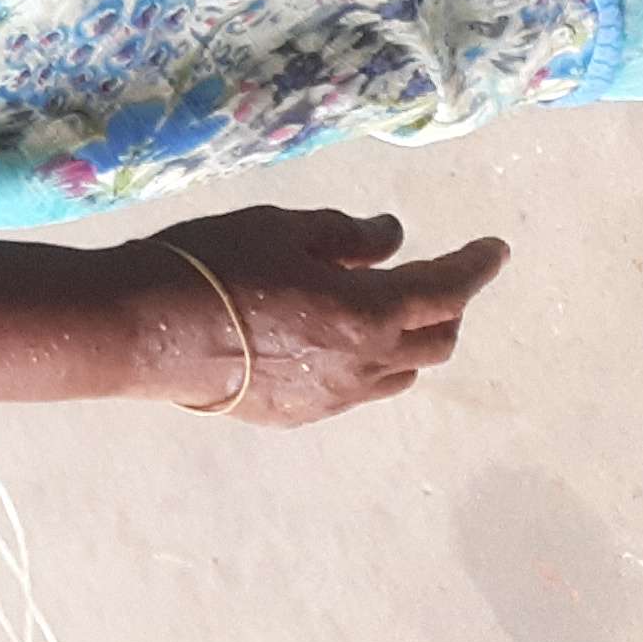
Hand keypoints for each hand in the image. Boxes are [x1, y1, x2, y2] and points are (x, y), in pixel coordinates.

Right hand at [139, 206, 509, 426]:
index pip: (446, 291)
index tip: (495, 248)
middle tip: (434, 277)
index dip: (476, 267)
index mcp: (368, 312)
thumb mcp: (281, 227)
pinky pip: (356, 389)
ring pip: (401, 373)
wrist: (147, 329)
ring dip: (408, 339)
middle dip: (448, 307)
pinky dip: (365, 360)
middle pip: (437, 342)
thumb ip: (345, 235)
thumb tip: (390, 240)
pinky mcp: (302, 414)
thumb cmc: (215, 263)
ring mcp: (335, 397)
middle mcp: (365, 364)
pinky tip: (330, 339)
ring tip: (383, 310)